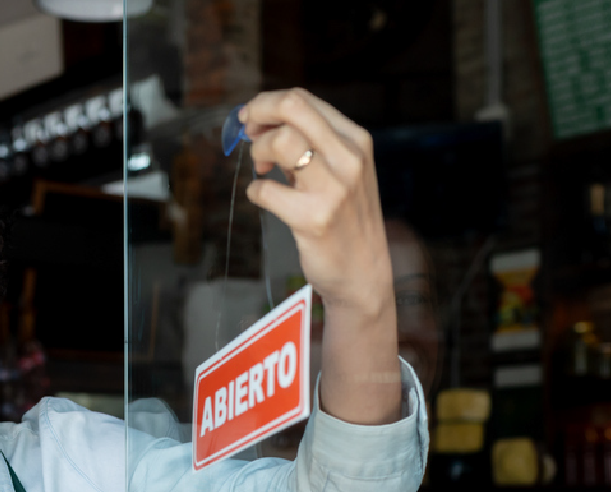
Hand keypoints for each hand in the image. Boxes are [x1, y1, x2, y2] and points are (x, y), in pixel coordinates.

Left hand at [241, 89, 401, 424]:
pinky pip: (264, 190)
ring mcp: (333, 188)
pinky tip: (266, 199)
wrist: (364, 272)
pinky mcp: (313, 218)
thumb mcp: (342, 170)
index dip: (267, 104)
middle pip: (291, 107)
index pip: (303, 100)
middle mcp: (348, 158)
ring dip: (258, 153)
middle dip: (257, 113)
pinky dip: (256, 191)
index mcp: (355, 140)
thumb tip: (261, 121)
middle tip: (247, 131)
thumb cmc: (346, 218)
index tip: (252, 118)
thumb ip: (310, 143)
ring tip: (262, 169)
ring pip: (279, 141)